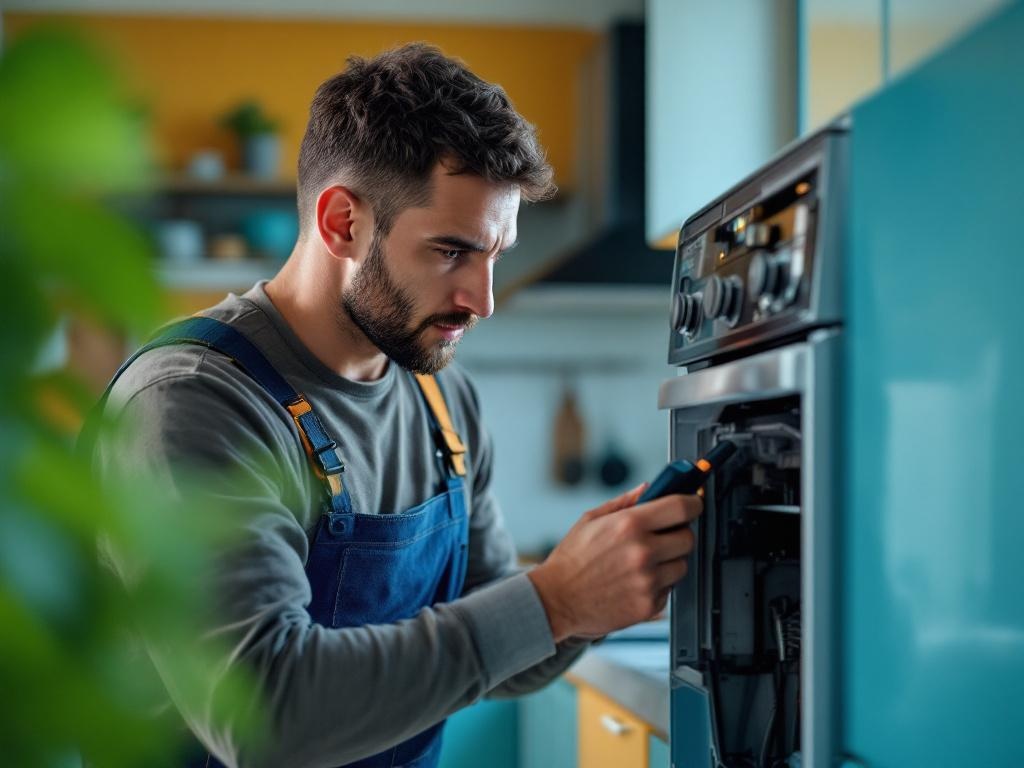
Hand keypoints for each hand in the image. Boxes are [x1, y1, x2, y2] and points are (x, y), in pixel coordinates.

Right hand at [527, 484, 701, 641]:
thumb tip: (647, 488)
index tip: (693, 504)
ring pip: (682, 565)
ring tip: (644, 561)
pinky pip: (669, 589)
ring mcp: (648, 580)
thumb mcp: (591, 520)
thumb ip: (624, 502)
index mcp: (629, 525)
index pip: (681, 507)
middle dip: (679, 534)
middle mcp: (642, 552)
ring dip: (670, 561)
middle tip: (663, 536)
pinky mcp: (649, 605)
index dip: (692, 503)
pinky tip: (637, 580)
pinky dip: (659, 584)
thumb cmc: (571, 560)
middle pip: (688, 538)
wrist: (556, 600)